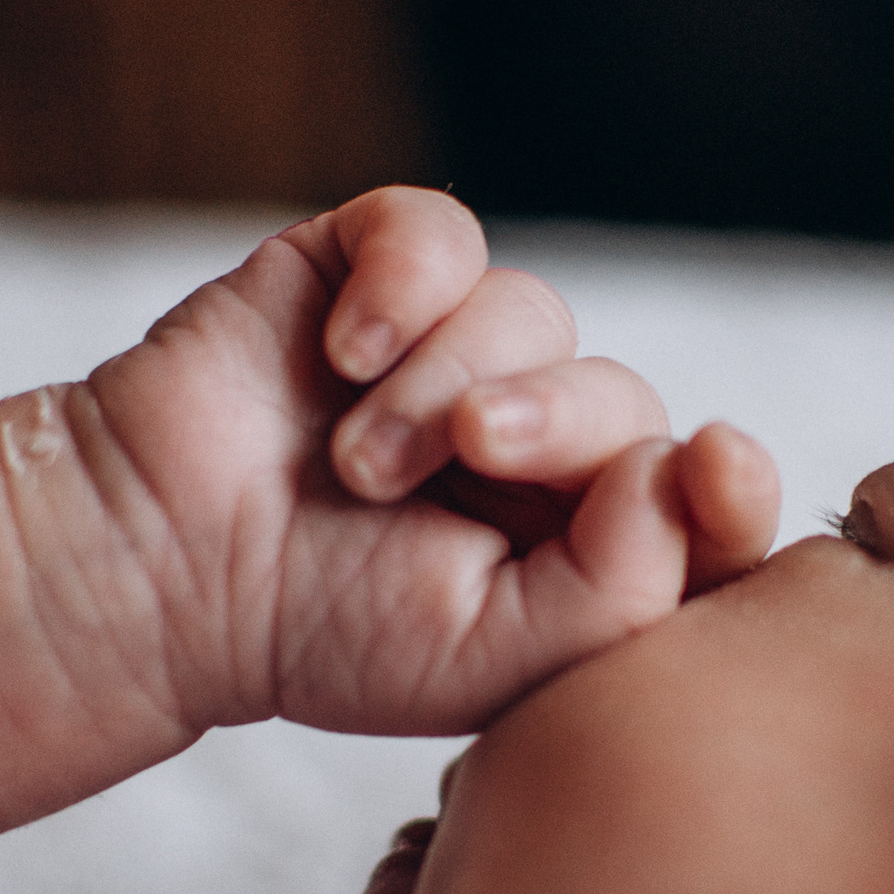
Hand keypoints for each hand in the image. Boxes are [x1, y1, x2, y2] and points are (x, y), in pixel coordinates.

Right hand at [56, 187, 778, 736]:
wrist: (161, 565)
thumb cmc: (322, 630)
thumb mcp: (490, 660)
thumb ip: (619, 590)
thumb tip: (680, 469)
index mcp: (582, 542)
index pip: (703, 502)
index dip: (732, 482)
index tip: (718, 468)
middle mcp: (538, 440)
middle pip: (622, 395)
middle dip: (553, 425)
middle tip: (463, 455)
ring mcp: (459, 348)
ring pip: (532, 311)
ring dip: (441, 382)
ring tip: (355, 461)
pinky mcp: (379, 272)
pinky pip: (441, 233)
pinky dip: (402, 283)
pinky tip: (343, 351)